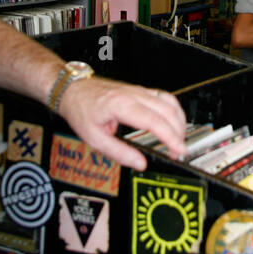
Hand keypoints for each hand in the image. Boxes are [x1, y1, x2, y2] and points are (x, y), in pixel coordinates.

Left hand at [58, 76, 186, 170]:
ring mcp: (139, 90)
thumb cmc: (81, 110)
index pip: (154, 121)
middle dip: (178, 133)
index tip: (179, 150)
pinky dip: (173, 111)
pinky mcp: (141, 90)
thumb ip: (119, 152)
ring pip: (169, 102)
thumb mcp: (94, 138)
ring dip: (178, 122)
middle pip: (167, 111)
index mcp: (121, 105)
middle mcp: (133, 94)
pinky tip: (173, 123)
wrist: (73, 90)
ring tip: (177, 140)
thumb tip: (139, 163)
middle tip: (178, 151)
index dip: (170, 137)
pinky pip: (164, 97)